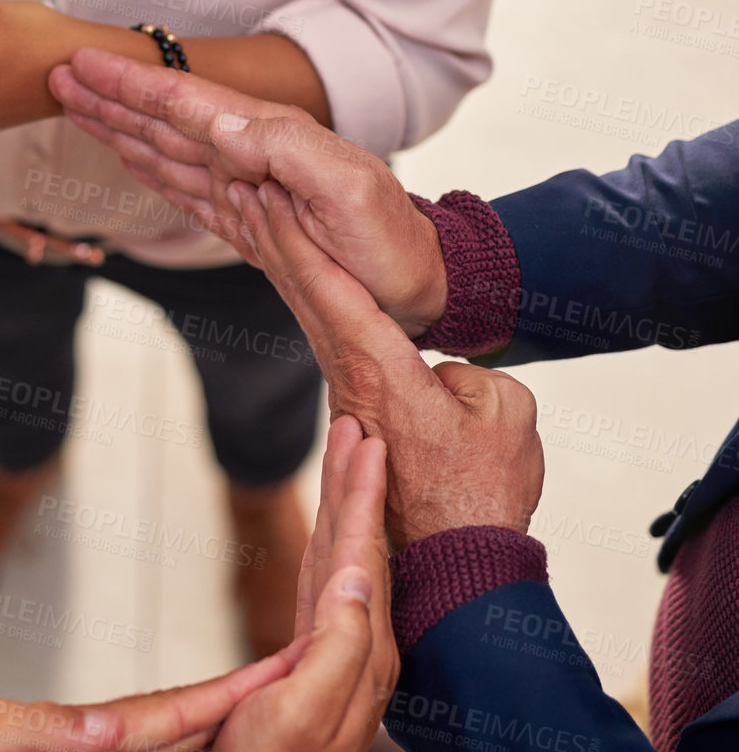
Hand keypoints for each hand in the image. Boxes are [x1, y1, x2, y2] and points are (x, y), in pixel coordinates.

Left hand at [0, 654, 294, 751]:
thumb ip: (41, 739)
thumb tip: (113, 726)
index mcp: (69, 732)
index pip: (163, 713)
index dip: (225, 697)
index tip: (280, 671)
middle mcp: (81, 750)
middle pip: (179, 732)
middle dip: (240, 714)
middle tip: (301, 690)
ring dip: (216, 749)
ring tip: (268, 732)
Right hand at [50, 47, 447, 337]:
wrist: (418, 284)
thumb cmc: (390, 240)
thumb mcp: (349, 189)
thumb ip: (286, 148)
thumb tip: (216, 121)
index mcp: (268, 138)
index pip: (185, 103)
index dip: (132, 84)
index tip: (84, 62)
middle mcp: (248, 155)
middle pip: (163, 119)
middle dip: (111, 97)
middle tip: (60, 75)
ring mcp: (242, 188)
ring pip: (163, 149)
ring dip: (118, 127)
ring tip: (76, 104)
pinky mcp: (242, 221)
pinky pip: (181, 187)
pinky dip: (148, 168)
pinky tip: (126, 153)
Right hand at [200, 416, 394, 751]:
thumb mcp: (301, 709)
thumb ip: (335, 642)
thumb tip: (351, 574)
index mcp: (363, 651)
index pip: (364, 554)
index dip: (363, 494)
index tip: (367, 440)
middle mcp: (359, 646)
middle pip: (359, 545)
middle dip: (359, 483)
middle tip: (357, 426)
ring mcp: (338, 652)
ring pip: (342, 558)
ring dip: (345, 504)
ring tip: (346, 456)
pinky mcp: (311, 661)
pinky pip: (325, 582)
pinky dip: (327, 541)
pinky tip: (325, 528)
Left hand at [230, 178, 542, 548]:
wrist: (456, 566)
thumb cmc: (483, 494)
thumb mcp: (504, 418)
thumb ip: (472, 376)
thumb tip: (443, 374)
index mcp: (381, 373)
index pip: (331, 292)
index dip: (297, 240)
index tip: (269, 197)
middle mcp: (352, 382)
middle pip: (303, 295)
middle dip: (273, 236)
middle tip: (246, 184)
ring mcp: (350, 401)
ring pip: (309, 317)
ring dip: (283, 262)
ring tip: (258, 213)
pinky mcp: (358, 417)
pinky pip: (326, 342)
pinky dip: (306, 299)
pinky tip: (299, 277)